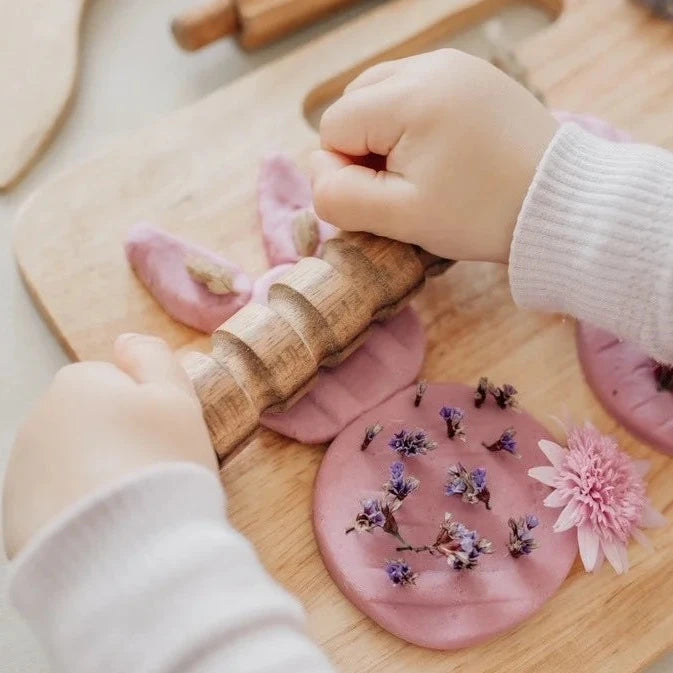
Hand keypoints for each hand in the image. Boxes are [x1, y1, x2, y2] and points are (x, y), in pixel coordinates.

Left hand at [3, 334, 216, 558]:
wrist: (127, 553)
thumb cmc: (161, 464)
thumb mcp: (178, 398)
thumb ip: (154, 357)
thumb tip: (126, 340)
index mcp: (77, 384)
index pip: (117, 384)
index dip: (147, 410)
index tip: (164, 438)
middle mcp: (38, 420)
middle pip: (91, 423)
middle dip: (118, 440)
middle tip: (152, 471)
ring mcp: (21, 472)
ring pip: (73, 463)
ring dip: (97, 475)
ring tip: (131, 505)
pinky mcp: (16, 520)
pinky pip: (58, 504)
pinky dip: (79, 512)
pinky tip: (108, 529)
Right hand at [311, 49, 556, 262]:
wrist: (561, 204)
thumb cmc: (480, 214)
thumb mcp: (400, 217)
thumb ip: (340, 198)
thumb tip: (319, 175)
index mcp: (409, 96)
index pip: (333, 128)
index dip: (344, 171)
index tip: (385, 201)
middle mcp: (430, 66)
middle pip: (355, 103)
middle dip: (363, 150)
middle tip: (402, 188)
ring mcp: (456, 66)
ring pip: (383, 96)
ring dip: (386, 136)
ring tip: (421, 172)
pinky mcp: (475, 77)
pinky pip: (418, 93)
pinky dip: (414, 124)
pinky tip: (441, 154)